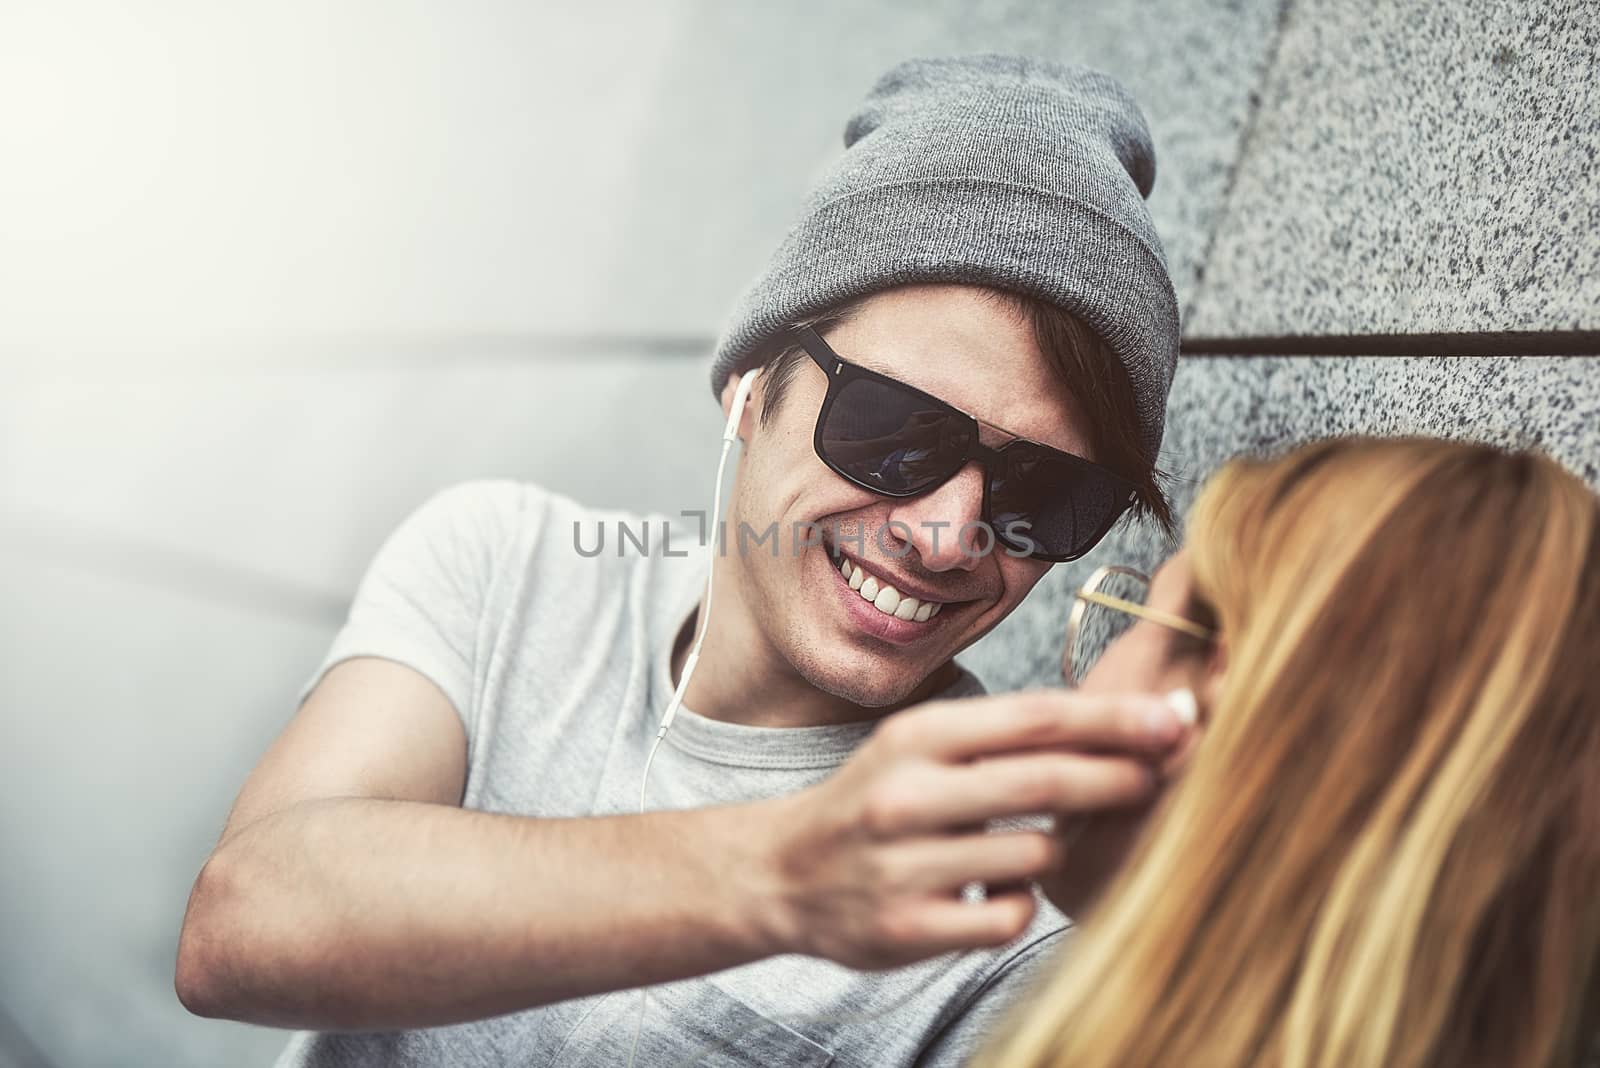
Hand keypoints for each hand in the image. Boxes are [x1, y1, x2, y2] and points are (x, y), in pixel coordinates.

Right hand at [754, 689, 1186, 969]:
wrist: (782, 872)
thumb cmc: (877, 798)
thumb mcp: (923, 747)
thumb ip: (1007, 738)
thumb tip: (1124, 721)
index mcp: (918, 737)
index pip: (1035, 717)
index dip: (1113, 718)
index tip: (1173, 718)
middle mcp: (907, 794)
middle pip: (1043, 781)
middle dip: (1118, 776)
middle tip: (1165, 773)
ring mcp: (905, 864)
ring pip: (1033, 856)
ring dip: (1055, 850)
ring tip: (1035, 844)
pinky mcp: (907, 928)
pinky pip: (1007, 918)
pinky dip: (1018, 905)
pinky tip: (992, 893)